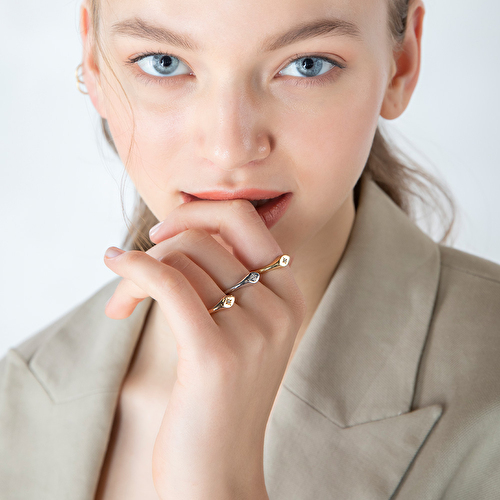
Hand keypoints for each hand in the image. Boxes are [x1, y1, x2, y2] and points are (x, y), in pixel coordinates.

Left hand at [103, 199, 305, 499]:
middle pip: (204, 239)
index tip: (163, 233)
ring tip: (123, 304)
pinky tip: (115, 267)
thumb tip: (181, 231)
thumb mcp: (238, 330)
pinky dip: (134, 270)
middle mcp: (279, 308)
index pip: (245, 220)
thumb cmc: (218, 397)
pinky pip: (168, 283)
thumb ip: (227, 279)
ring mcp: (254, 330)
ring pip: (179, 261)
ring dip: (137, 274)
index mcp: (288, 296)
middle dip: (159, 244)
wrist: (219, 471)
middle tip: (131, 265)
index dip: (199, 214)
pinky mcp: (216, 354)